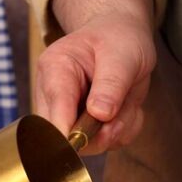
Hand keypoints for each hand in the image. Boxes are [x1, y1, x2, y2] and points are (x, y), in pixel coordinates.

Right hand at [35, 0, 157, 153]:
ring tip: (128, 103)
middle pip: (65, 135)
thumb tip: (98, 114)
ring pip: (88, 144)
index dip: (67, 131)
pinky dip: (122, 131)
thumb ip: (111, 84)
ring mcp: (67, 112)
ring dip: (116, 131)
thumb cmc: (118, 39)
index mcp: (55, 68)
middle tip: (123, 115)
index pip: (55, 108)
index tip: (83, 142)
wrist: (122, 37)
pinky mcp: (82, 125)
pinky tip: (126, 108)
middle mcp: (53, 94)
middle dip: (100, 134)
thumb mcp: (123, 55)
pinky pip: (104, 143)